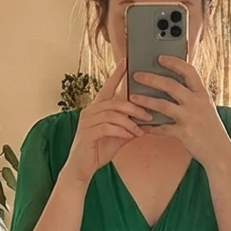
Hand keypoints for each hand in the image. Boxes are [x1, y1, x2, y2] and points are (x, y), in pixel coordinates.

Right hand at [63, 60, 151, 184]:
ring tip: (141, 129)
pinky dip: (122, 131)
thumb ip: (129, 125)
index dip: (117, 74)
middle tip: (148, 114)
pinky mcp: (87, 133)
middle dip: (134, 107)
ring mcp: (87, 121)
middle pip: (115, 100)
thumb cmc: (99, 150)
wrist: (82, 169)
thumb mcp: (119, 136)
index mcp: (97, 108)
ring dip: (130, 121)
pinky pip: (108, 127)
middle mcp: (90, 111)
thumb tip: (147, 119)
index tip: (127, 61)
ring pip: (112, 113)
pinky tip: (131, 136)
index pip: (108, 87)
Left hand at [130, 56, 230, 168]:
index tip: (160, 57)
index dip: (174, 62)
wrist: (219, 151)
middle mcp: (197, 103)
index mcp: (202, 93)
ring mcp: (190, 118)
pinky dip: (149, 127)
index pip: (189, 71)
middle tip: (137, 75)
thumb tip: (171, 83)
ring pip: (163, 105)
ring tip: (132, 97)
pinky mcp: (184, 134)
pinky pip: (162, 128)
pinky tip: (140, 125)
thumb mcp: (205, 107)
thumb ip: (192, 95)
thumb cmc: (210, 128)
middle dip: (152, 78)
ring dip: (145, 100)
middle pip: (171, 85)